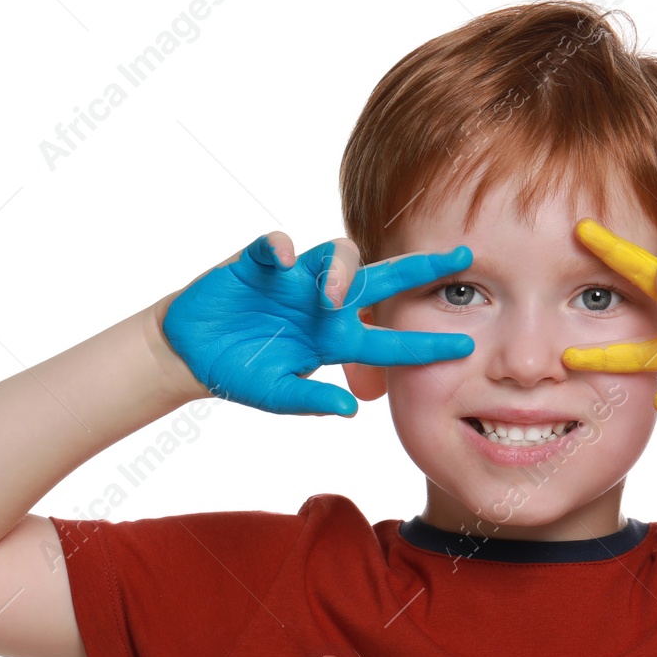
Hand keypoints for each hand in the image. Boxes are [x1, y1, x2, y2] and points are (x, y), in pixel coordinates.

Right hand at [163, 233, 474, 415]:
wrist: (190, 352)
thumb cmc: (239, 372)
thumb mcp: (275, 395)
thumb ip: (310, 400)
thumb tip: (351, 410)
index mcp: (335, 339)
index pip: (390, 339)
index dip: (425, 343)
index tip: (466, 346)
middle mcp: (324, 302)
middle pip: (383, 279)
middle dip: (420, 268)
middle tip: (460, 257)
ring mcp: (295, 279)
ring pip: (337, 256)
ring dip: (340, 271)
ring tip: (328, 295)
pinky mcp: (259, 262)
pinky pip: (275, 246)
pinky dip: (278, 248)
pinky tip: (278, 259)